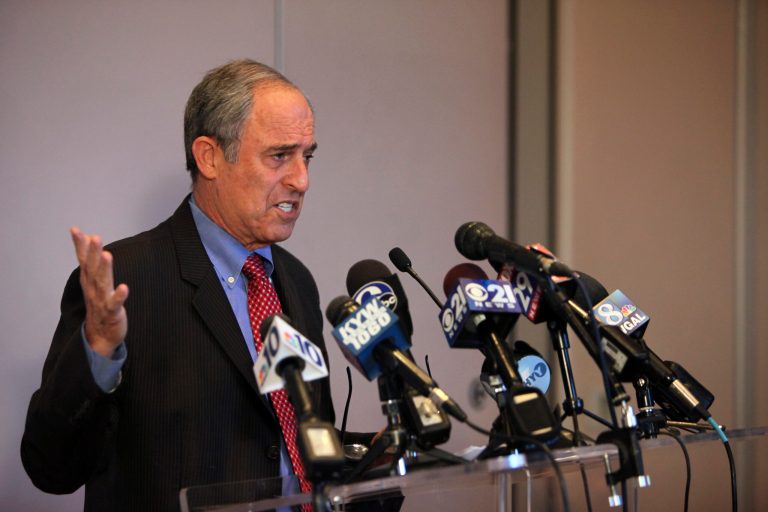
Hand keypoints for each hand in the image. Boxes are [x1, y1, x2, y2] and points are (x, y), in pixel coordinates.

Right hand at [70, 226, 128, 357]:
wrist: (101, 336)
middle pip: (93, 269)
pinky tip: (124, 287)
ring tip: (107, 255)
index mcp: (89, 281)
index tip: (75, 229)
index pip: (84, 260)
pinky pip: (115, 304)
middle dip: (93, 253)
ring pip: (102, 283)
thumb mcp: (93, 282)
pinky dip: (119, 296)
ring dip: (104, 269)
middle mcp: (93, 289)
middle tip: (95, 237)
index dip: (80, 245)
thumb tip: (88, 238)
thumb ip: (91, 261)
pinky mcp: (112, 313)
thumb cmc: (99, 305)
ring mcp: (102, 301)